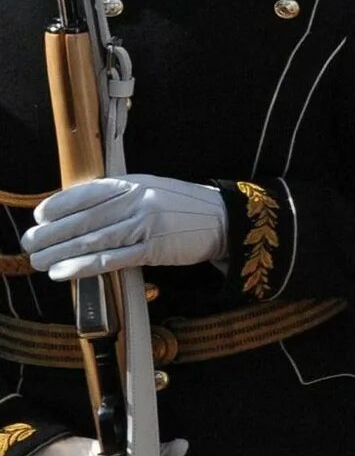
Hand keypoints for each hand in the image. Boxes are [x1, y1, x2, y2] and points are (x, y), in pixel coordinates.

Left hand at [24, 176, 226, 280]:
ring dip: (60, 253)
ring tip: (39, 261)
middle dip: (51, 233)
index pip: (87, 193)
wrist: (225, 219)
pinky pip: (112, 258)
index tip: (39, 216)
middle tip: (30, 244)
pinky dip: (84, 266)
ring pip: (92, 240)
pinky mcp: (154, 249)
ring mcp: (145, 224)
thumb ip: (121, 197)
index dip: (59, 205)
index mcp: (133, 183)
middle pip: (83, 219)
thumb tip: (80, 211)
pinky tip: (64, 272)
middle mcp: (137, 200)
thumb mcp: (152, 189)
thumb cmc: (184, 207)